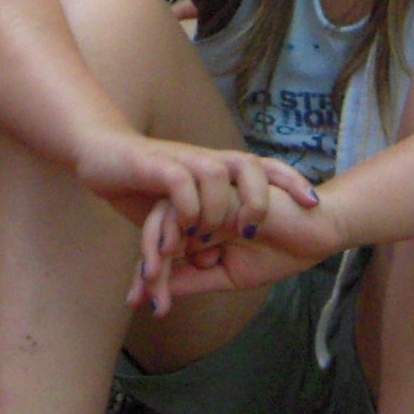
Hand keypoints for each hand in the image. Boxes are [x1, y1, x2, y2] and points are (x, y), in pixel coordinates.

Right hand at [69, 128, 319, 266]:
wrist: (98, 153)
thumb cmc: (138, 182)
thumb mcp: (173, 210)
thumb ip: (193, 230)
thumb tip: (207, 260)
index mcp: (215, 169)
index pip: (263, 167)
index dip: (291, 182)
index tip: (315, 205)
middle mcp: (204, 160)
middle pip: (251, 165)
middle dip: (263, 196)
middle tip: (255, 231)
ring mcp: (181, 161)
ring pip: (218, 174)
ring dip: (219, 209)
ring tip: (210, 237)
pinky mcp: (155, 166)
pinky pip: (182, 181)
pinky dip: (189, 205)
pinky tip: (186, 227)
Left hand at [131, 183, 343, 314]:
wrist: (318, 233)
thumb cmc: (279, 251)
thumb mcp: (229, 275)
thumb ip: (194, 280)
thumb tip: (158, 295)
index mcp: (198, 229)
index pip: (162, 248)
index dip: (148, 275)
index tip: (137, 303)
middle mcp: (199, 210)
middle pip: (157, 229)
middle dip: (146, 263)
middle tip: (143, 295)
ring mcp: (210, 197)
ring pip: (169, 214)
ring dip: (159, 246)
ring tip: (156, 276)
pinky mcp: (226, 188)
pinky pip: (196, 203)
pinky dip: (186, 227)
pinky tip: (192, 251)